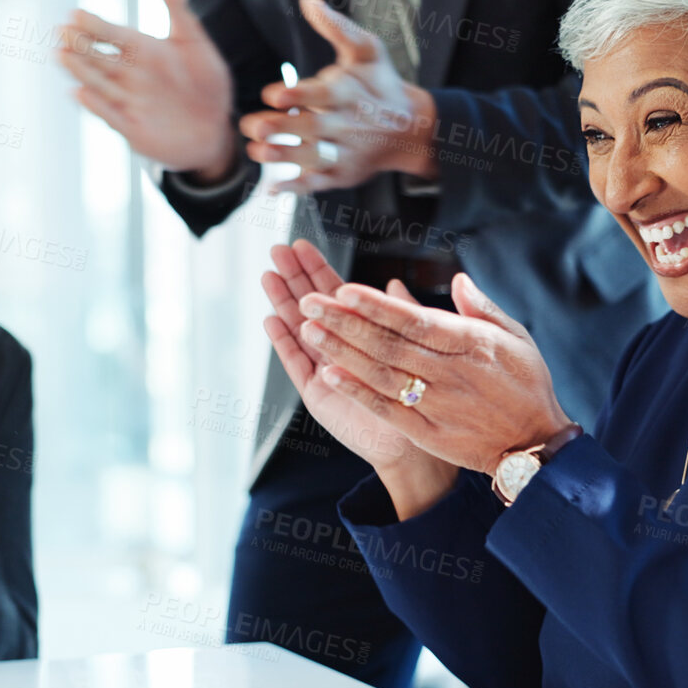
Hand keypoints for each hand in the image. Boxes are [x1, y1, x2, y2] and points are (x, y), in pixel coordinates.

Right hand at [56, 0, 238, 182]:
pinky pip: (112, 117)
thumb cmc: (205, 82)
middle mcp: (129, 76)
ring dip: (80, 71)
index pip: (112, 34)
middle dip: (80, 46)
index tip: (75, 14)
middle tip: (61, 32)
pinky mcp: (133, 130)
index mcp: (141, 51)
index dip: (95, 26)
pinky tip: (80, 92)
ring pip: (99, 84)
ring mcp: (129, 103)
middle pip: (99, 58)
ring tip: (61, 56)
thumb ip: (176, 3)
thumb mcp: (193, 38)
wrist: (217, 128)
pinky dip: (97, 107)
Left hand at [241, 0, 438, 195]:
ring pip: (314, 158)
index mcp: (351, 94)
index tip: (273, 93)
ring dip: (285, 157)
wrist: (411, 128)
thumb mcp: (367, 51)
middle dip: (284, 128)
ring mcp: (345, 153)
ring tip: (258, 152)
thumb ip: (337, 28)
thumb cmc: (380, 84)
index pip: (324, 94)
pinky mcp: (342, 175)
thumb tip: (308, 1)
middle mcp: (348, 126)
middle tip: (254, 124)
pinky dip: (297, 189)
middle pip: (314, 128)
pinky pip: (319, 184)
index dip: (298, 94)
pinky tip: (272, 190)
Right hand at [261, 240, 438, 472]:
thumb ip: (403, 315)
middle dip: (294, 277)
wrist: (413, 444)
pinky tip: (271, 320)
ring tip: (268, 275)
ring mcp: (324, 368)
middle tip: (277, 249)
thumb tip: (393, 283)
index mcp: (362, 334)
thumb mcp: (417, 349)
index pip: (336, 293)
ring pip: (299, 328)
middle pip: (312, 305)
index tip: (302, 244)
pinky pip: (296, 364)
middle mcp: (340, 348)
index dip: (318, 268)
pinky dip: (283, 342)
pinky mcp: (316, 393)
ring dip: (283, 302)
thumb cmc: (418, 397)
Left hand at [297, 272, 571, 476]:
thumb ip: (482, 308)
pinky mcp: (427, 430)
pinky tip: (329, 373)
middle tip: (309, 301)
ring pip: (380, 373)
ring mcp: (436, 403)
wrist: (535, 445)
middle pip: (387, 343)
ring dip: (341, 351)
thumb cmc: (526, 386)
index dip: (376, 305)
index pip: (414, 319)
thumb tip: (457, 279)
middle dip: (344, 321)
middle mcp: (450, 372)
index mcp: (471, 343)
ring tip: (308, 329)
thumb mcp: (516, 338)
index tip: (343, 289)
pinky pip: (384, 407)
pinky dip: (356, 390)